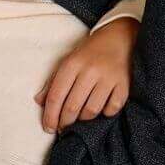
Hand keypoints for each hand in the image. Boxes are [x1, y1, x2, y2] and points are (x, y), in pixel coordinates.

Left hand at [34, 17, 138, 131]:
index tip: (49, 128)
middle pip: (72, 107)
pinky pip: (112, 108)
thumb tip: (40, 102)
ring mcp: (109, 77)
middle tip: (63, 127)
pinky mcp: (124, 84)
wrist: (118, 36)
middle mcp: (90, 70)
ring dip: (84, 119)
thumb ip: (53, 81)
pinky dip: (106, 113)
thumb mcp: (68, 61)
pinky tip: (101, 109)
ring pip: (91, 111)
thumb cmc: (89, 52)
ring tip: (81, 118)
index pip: (56, 96)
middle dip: (65, 122)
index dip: (50, 116)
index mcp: (72, 64)